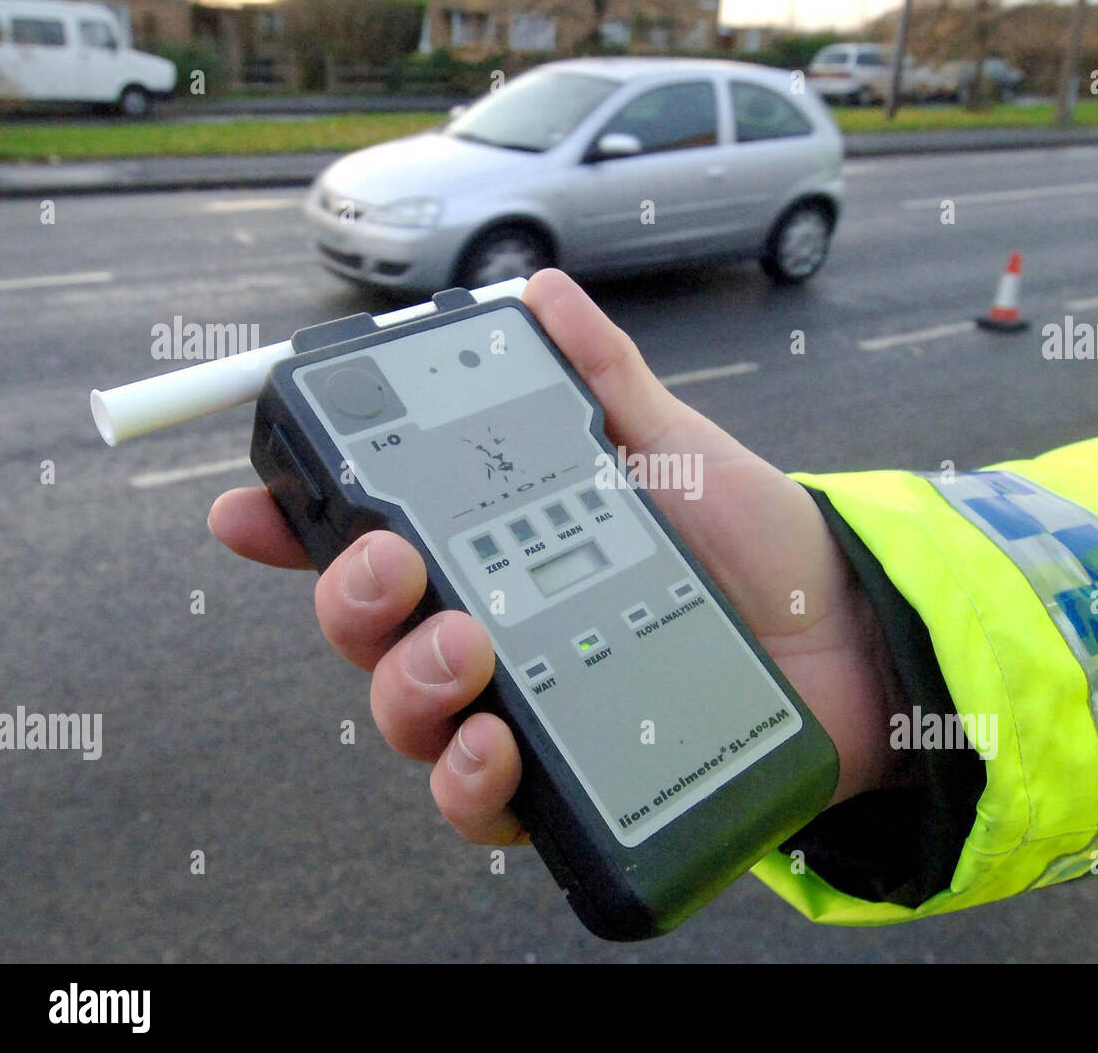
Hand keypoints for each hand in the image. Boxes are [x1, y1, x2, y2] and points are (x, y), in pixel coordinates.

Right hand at [208, 269, 907, 845]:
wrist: (847, 636)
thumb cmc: (758, 542)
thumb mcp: (675, 445)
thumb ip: (603, 379)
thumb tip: (542, 296)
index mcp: (502, 547)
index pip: (378, 540)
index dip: (301, 528)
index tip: (249, 509)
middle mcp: (494, 630)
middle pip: (370, 632)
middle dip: (353, 600)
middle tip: (398, 567)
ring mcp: (522, 708)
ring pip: (406, 717)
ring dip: (406, 683)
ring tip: (466, 645)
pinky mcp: (565, 781)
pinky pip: (479, 802)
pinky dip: (467, 781)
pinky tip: (494, 744)